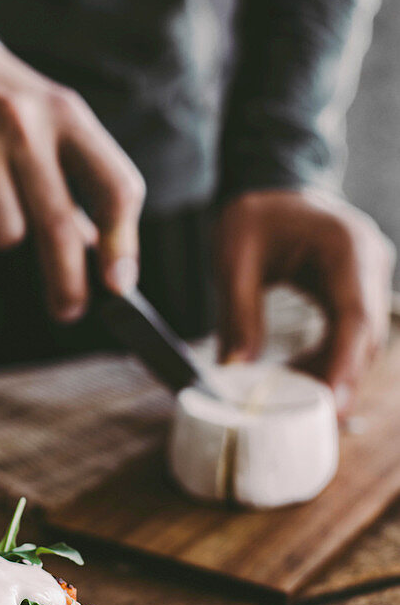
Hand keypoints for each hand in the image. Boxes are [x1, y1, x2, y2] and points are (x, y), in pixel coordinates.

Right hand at [0, 33, 144, 320]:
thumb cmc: (7, 103)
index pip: (115, 187)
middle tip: (69, 309)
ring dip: (4, 233)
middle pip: (60, 226)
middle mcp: (27, 129)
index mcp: (68, 115)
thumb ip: (81, 180)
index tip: (119, 283)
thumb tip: (98, 253)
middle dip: (67, 281)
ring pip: (6, 235)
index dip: (122, 243)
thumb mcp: (55, 121)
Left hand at [215, 189, 394, 414]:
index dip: (344, 363)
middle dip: (341, 379)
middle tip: (310, 418)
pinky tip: (300, 376)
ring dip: (335, 373)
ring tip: (294, 399)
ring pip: (365, 340)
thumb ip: (237, 312)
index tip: (330, 402)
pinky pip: (353, 334)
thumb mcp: (234, 258)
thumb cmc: (252, 216)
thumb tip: (234, 370)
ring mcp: (370, 276)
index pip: (355, 315)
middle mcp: (370, 261)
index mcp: (345, 246)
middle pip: (368, 335)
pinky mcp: (360, 290)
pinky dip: (331, 359)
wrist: (270, 186)